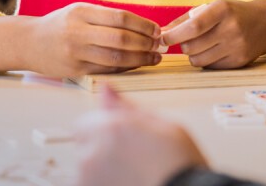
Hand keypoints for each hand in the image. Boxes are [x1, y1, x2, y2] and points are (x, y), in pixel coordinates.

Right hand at [0, 4, 161, 78]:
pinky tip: (136, 65)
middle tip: (159, 45)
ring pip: (115, 58)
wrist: (29, 42)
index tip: (156, 30)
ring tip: (153, 57)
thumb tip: (143, 26)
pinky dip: (125, 68)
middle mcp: (77, 32)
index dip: (143, 25)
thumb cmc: (60, 25)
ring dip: (139, 59)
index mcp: (81, 12)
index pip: (120, 18)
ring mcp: (75, 53)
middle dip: (145, 43)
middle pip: (120, 39)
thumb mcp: (79, 11)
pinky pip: (106, 70)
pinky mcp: (74, 70)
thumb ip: (106, 17)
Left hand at [74, 86, 206, 185]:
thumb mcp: (162, 125)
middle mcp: (92, 154)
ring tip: (135, 172)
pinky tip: (131, 181)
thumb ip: (126, 107)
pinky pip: (93, 182)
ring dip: (105, 168)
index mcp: (110, 128)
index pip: (86, 123)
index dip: (106, 130)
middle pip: (86, 145)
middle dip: (103, 148)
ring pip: (89, 168)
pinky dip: (106, 182)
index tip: (124, 139)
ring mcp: (88, 178)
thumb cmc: (180, 165)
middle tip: (135, 157)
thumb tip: (105, 89)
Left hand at [159, 0, 265, 68]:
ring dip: (193, 54)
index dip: (175, 35)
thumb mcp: (213, 7)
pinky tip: (214, 50)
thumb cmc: (234, 13)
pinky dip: (206, 60)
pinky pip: (210, 67)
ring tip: (201, 44)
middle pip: (192, 46)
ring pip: (198, 60)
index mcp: (222, 10)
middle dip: (183, 44)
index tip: (163, 38)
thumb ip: (187, 18)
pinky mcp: (239, 61)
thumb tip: (162, 32)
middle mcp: (231, 28)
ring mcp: (236, 47)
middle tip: (189, 38)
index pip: (194, 26)